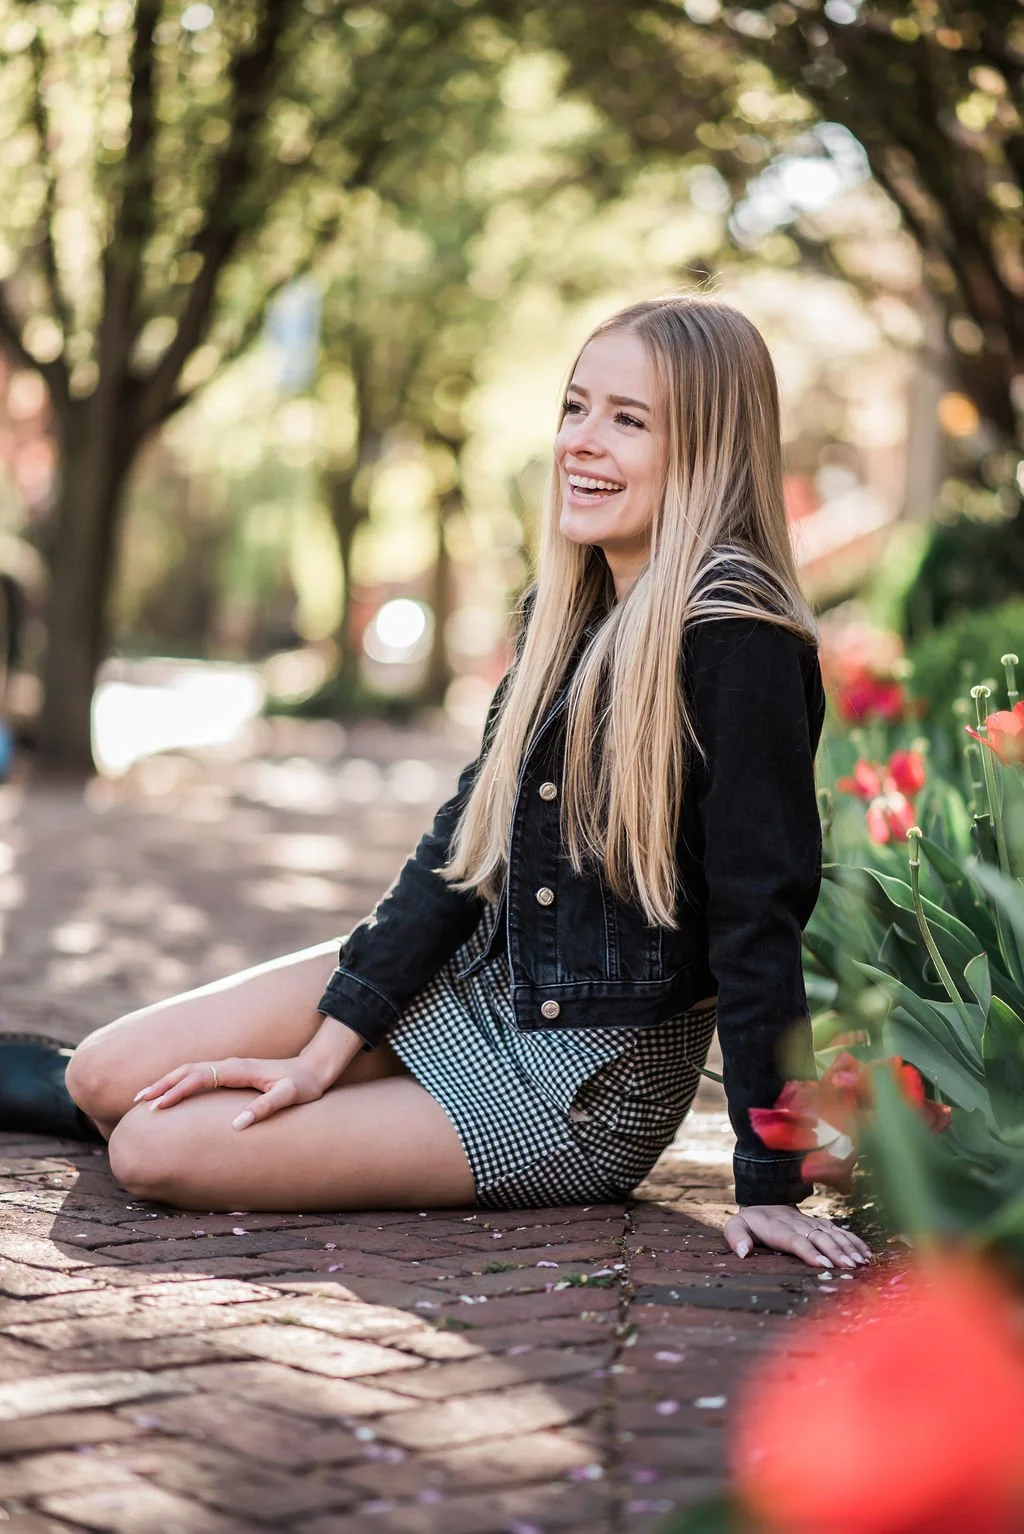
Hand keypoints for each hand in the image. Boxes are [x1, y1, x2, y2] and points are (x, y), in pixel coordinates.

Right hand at [133, 1056, 328, 1130]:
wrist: (314, 1068)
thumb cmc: (303, 1085)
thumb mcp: (289, 1097)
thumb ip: (266, 1107)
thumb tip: (238, 1125)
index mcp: (238, 1069)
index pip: (200, 1078)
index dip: (177, 1091)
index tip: (158, 1106)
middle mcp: (230, 1064)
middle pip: (188, 1070)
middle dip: (162, 1084)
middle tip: (138, 1101)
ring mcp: (229, 1067)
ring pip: (190, 1071)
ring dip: (166, 1082)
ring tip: (143, 1098)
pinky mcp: (230, 1072)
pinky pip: (198, 1076)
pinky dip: (179, 1082)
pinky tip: (169, 1094)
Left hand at [724, 1205, 871, 1269]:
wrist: (765, 1201)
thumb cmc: (750, 1221)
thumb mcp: (736, 1226)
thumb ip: (737, 1237)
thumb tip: (744, 1253)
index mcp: (777, 1227)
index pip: (795, 1239)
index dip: (809, 1251)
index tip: (823, 1264)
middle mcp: (798, 1223)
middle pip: (818, 1237)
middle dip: (835, 1252)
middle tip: (849, 1267)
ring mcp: (811, 1222)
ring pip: (832, 1233)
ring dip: (848, 1247)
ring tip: (861, 1262)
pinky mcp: (821, 1224)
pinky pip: (839, 1230)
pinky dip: (854, 1241)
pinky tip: (866, 1253)